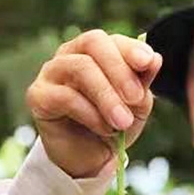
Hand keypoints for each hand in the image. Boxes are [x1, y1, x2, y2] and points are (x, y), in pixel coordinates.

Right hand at [22, 30, 159, 178]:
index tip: (147, 63)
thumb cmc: (115, 121)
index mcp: (96, 51)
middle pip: (93, 43)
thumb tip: (155, 58)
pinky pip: (66, 96)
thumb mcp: (137, 103)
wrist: (92, 155)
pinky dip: (91, 114)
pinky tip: (105, 129)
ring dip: (107, 96)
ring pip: (80, 68)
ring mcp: (51, 73)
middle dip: (119, 69)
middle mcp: (70, 55)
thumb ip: (143, 81)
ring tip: (124, 122)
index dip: (130, 48)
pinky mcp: (38, 95)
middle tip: (136, 98)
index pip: (110, 39)